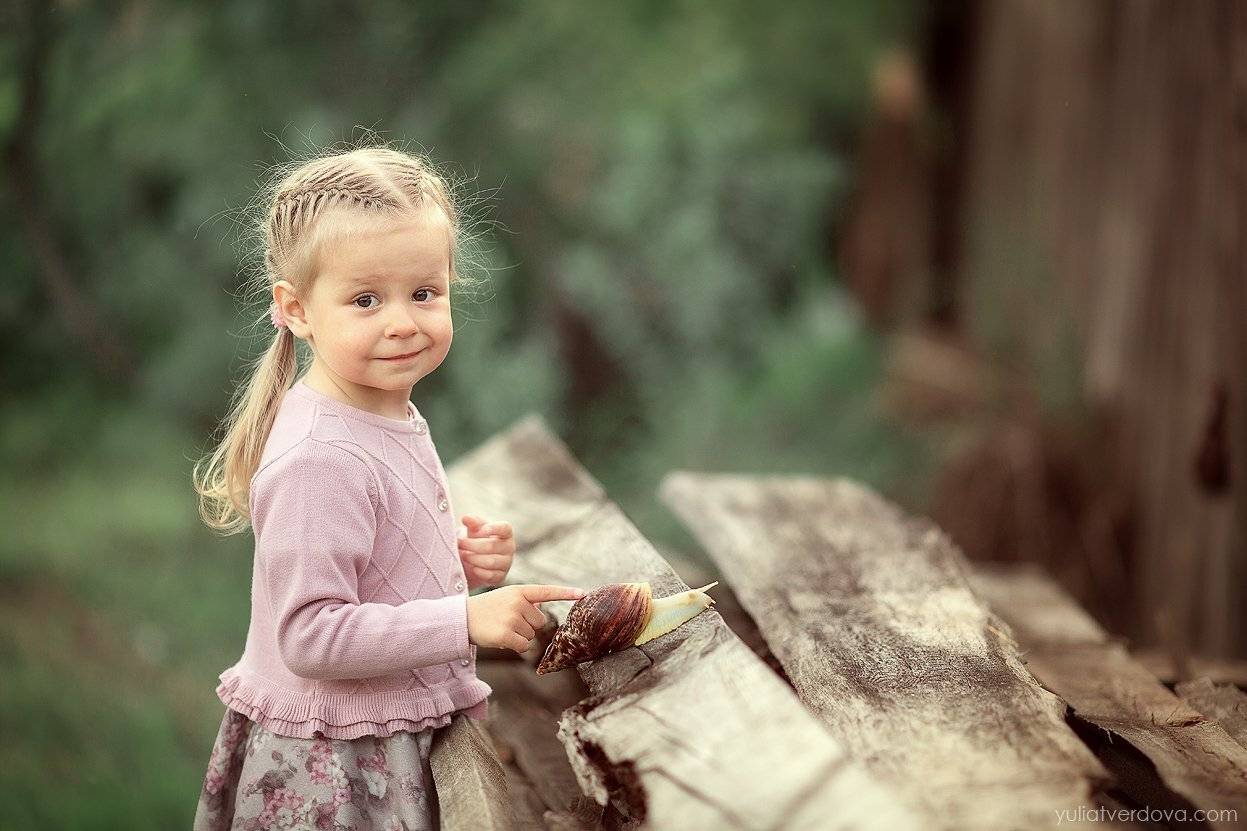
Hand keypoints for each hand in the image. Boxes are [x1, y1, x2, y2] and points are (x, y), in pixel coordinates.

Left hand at [458, 515, 514, 588]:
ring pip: (490, 562)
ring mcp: (506, 563)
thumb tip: (466, 518)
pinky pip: (490, 575)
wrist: (475, 558)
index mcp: (505, 533)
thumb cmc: (477, 539)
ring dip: (473, 558)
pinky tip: (471, 567)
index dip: (494, 528)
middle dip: (472, 545)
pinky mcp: (501, 577)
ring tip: (462, 555)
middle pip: (492, 546)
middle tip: (459, 543)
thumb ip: (472, 522)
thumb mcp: (474, 529)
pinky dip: (478, 571)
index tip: (481, 530)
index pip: (505, 528)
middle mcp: (509, 547)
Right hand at [466, 584, 586, 653]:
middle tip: (508, 621)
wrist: (462, 618)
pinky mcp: (507, 634)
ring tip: (501, 627)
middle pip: (539, 622)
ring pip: (531, 635)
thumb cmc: (487, 609)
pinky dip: (514, 646)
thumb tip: (541, 608)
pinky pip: (523, 646)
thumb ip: (525, 601)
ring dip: (519, 636)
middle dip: (527, 625)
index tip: (583, 594)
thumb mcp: (506, 597)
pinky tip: (501, 637)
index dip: (566, 593)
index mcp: (519, 591)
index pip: (547, 591)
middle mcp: (518, 602)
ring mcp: (512, 618)